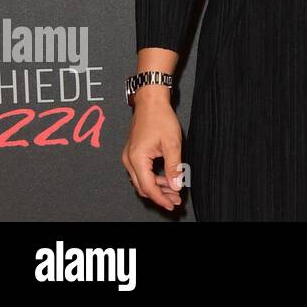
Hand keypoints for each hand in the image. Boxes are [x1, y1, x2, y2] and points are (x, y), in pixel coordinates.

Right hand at [122, 91, 185, 211]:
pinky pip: (141, 172)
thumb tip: (176, 185)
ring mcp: (129, 157)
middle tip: (176, 199)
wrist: (150, 102)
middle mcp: (129, 160)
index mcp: (137, 159)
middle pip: (143, 187)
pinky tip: (167, 179)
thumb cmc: (160, 118)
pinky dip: (154, 178)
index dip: (161, 198)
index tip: (172, 204)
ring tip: (175, 190)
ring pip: (142, 181)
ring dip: (158, 187)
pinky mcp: (133, 154)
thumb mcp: (172, 143)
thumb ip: (174, 166)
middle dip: (160, 195)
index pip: (148, 187)